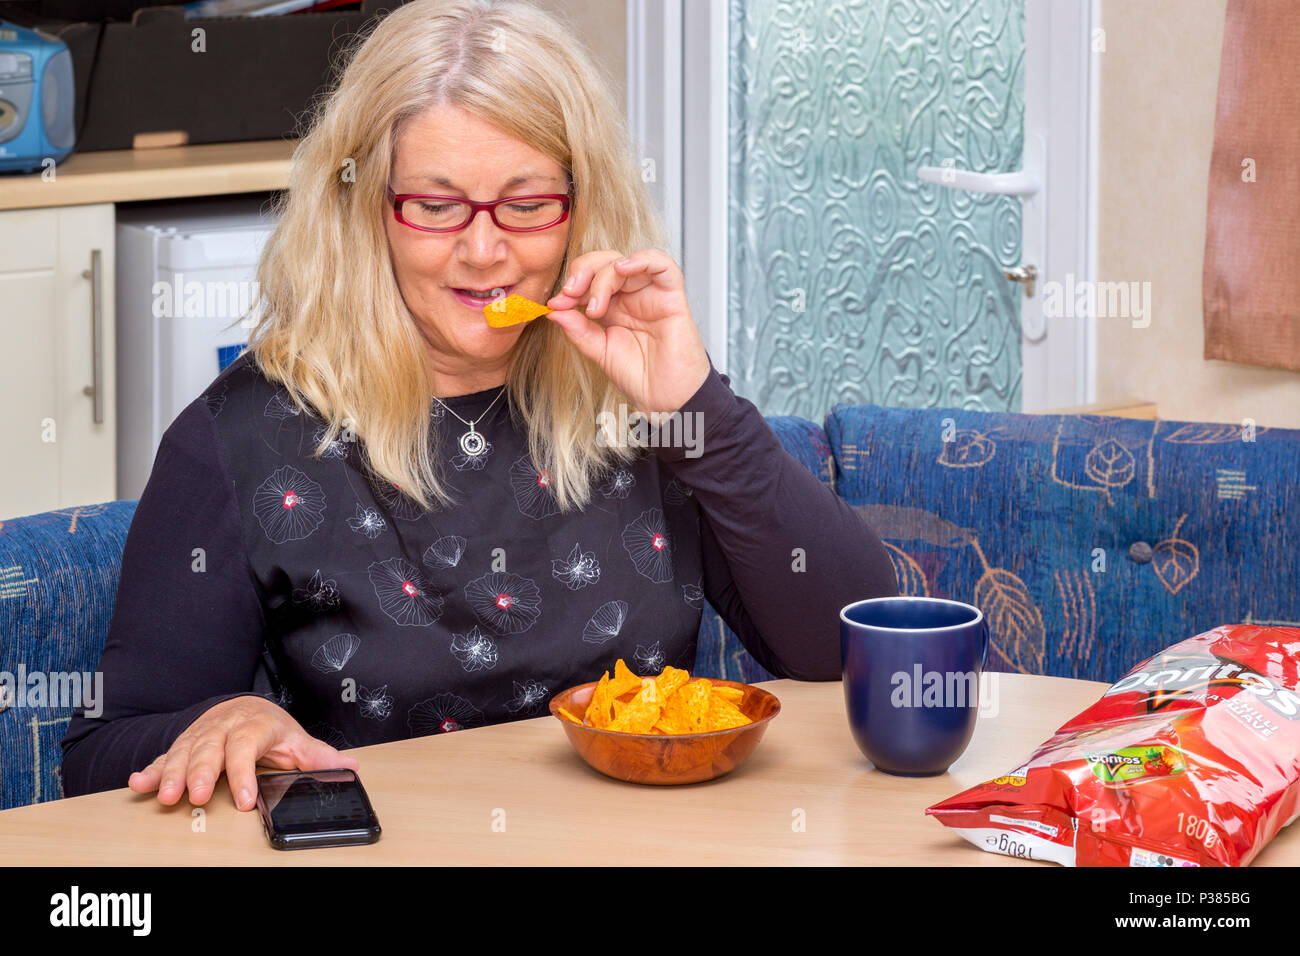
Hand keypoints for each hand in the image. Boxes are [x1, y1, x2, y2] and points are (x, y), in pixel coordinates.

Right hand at [128, 695, 358, 810]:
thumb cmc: (271, 728)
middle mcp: (224, 728)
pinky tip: (139, 783)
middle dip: (199, 773)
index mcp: (254, 726)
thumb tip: (351, 767)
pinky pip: (165, 756)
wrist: (244, 706)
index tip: (242, 799)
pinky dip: (152, 770)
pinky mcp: (184, 744)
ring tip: (166, 796)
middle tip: (193, 797)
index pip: (247, 748)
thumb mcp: (296, 740)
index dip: (243, 773)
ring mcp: (201, 735)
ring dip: (172, 774)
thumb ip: (319, 756)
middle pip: (209, 750)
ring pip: (184, 752)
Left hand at [546, 249, 711, 414]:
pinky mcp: (672, 297)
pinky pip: (663, 265)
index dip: (571, 286)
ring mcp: (651, 294)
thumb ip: (578, 330)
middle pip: (605, 263)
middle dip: (583, 273)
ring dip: (604, 276)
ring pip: (626, 262)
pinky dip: (643, 259)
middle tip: (571, 294)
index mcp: (613, 307)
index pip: (589, 279)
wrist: (667, 399)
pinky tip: (623, 268)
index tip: (556, 303)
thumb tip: (553, 311)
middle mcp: (631, 296)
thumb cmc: (641, 378)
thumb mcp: (599, 352)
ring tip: (595, 303)